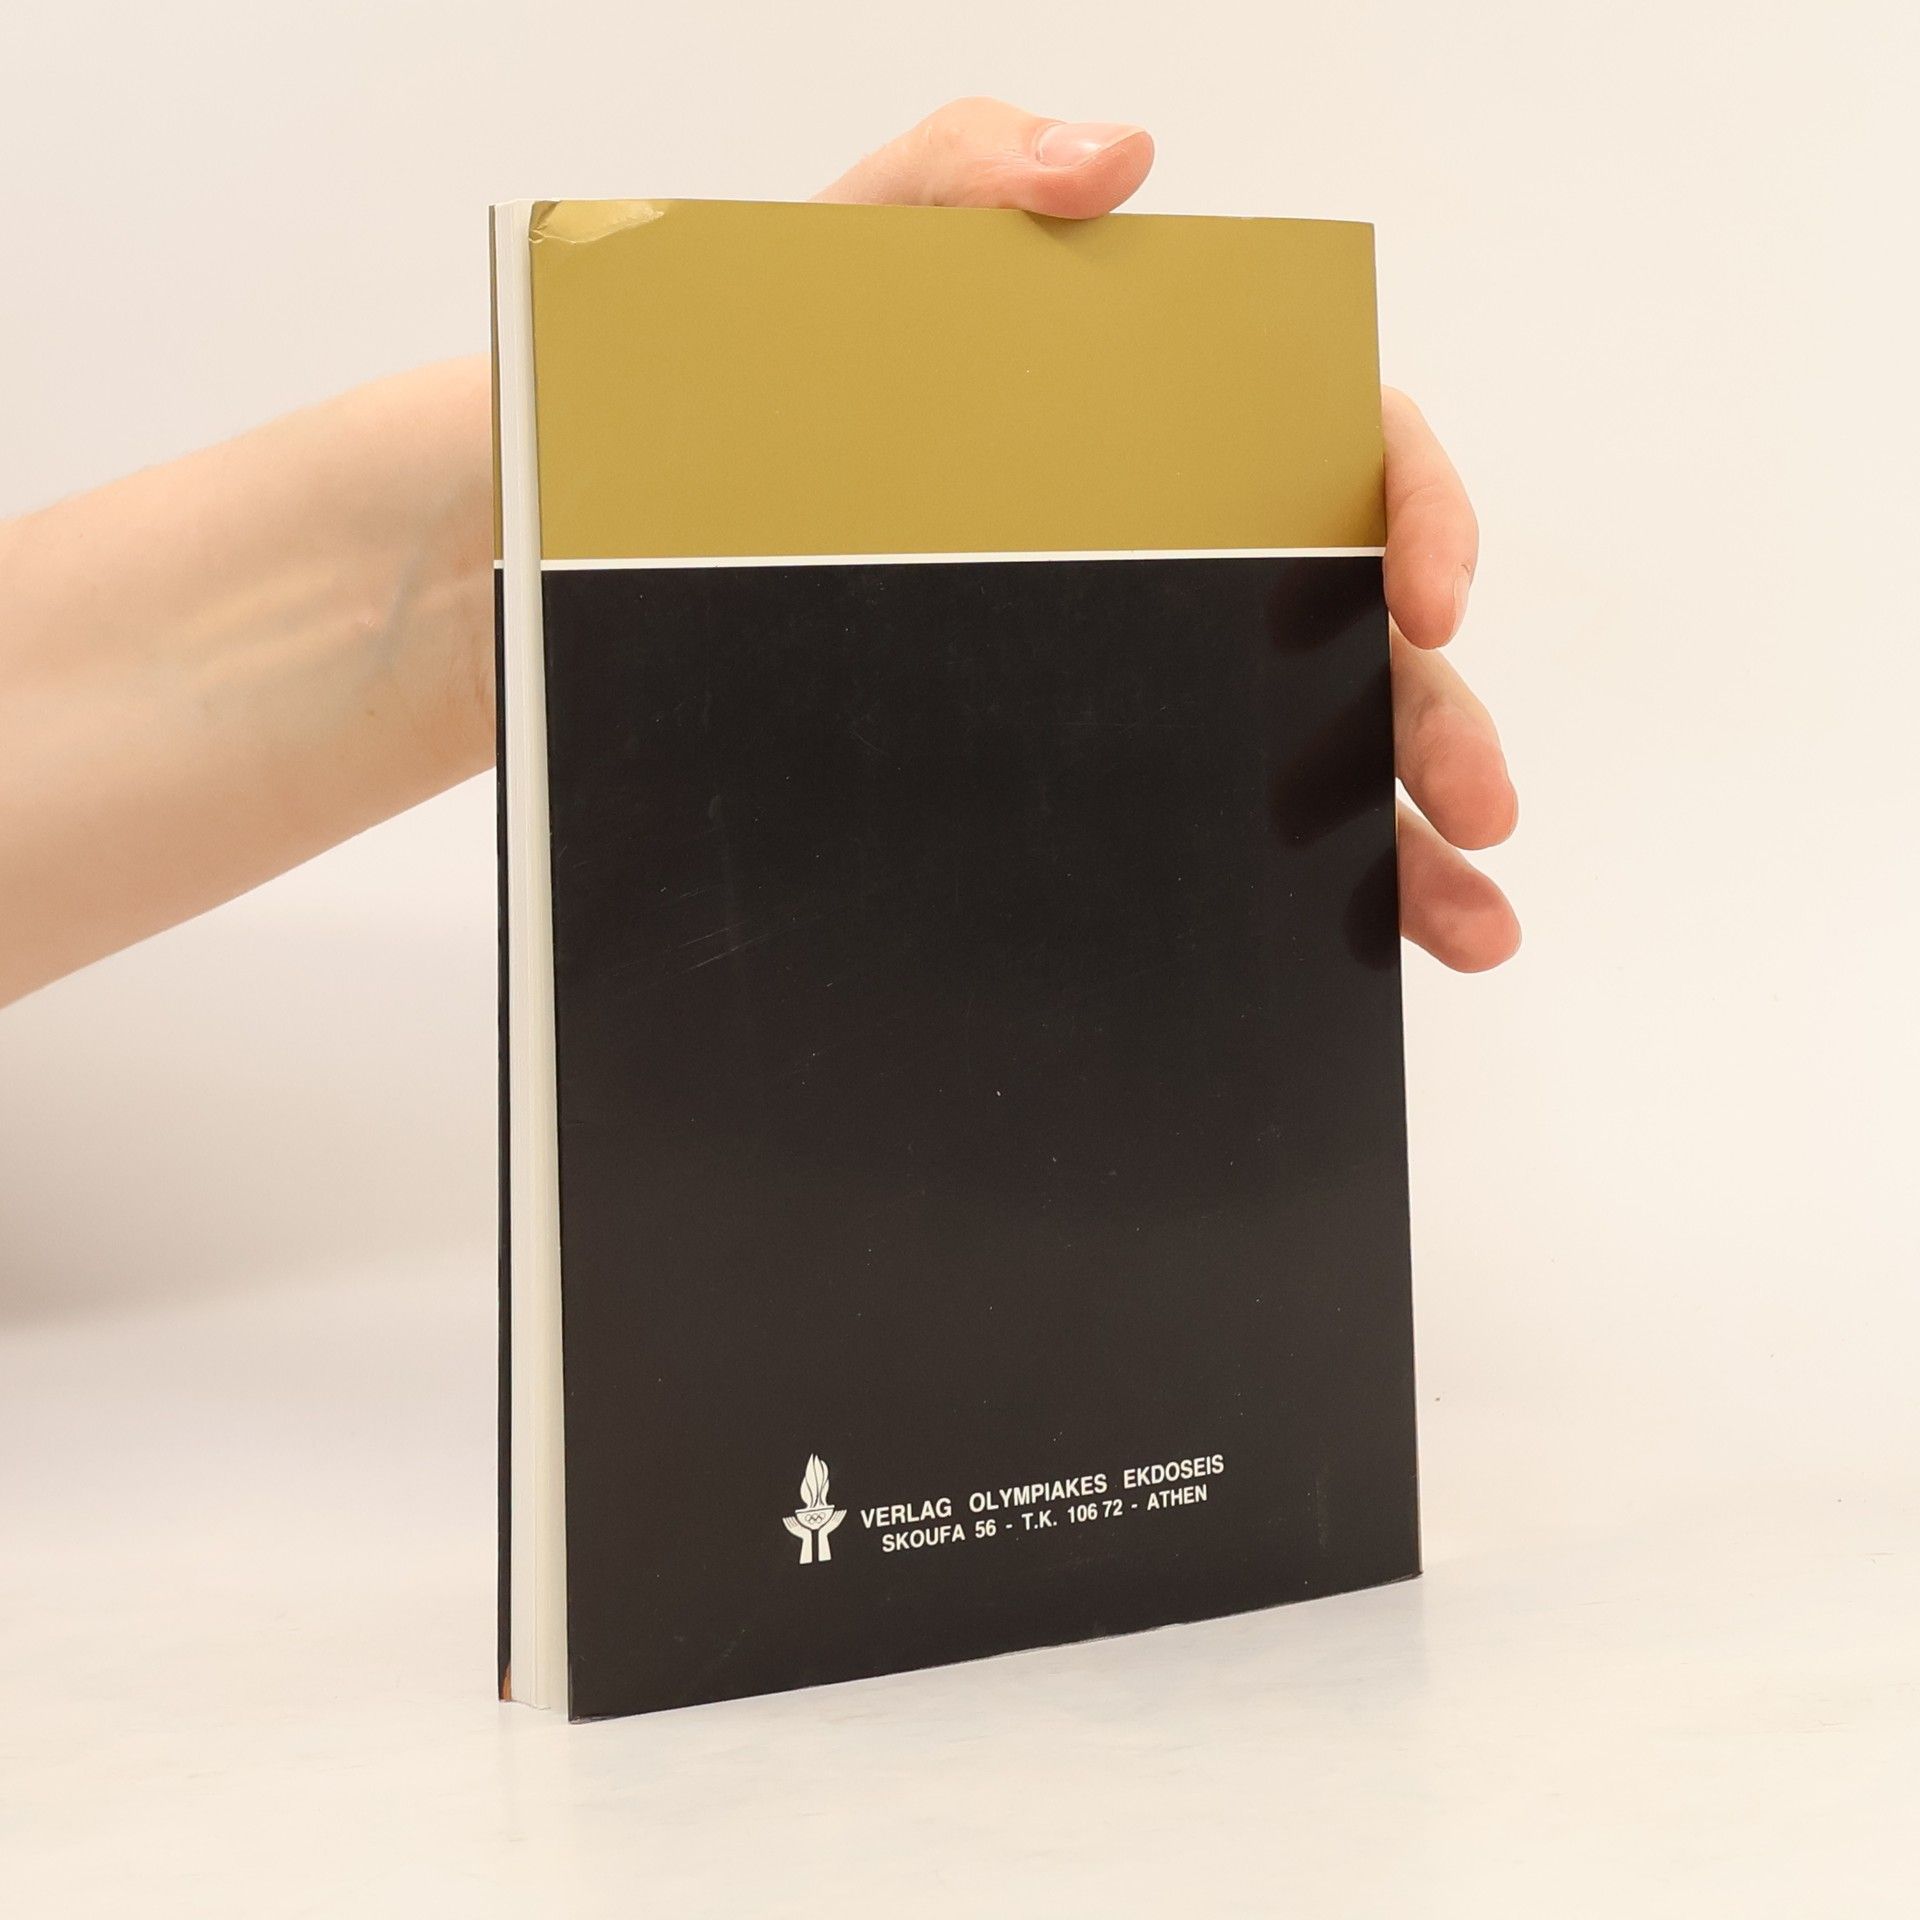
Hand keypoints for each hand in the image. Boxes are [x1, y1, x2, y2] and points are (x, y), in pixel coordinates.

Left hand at [819, 99, 1519, 973]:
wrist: (648, 541)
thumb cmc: (757, 393)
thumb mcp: (850, 260)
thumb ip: (966, 172)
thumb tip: (1117, 155)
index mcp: (1177, 430)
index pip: (1347, 457)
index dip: (1420, 516)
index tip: (1432, 599)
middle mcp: (1186, 560)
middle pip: (1359, 634)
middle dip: (1439, 720)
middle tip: (1480, 805)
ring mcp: (1145, 669)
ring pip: (1316, 752)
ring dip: (1409, 841)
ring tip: (1469, 926)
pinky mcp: (1085, 766)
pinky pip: (1212, 826)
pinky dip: (1302, 887)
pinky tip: (1357, 949)